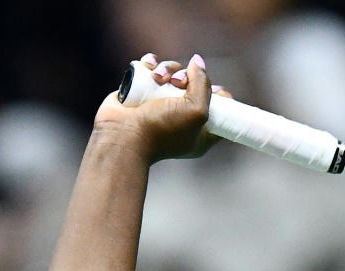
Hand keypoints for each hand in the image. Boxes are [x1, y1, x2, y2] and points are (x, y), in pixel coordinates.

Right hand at [93, 53, 219, 162]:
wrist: (124, 135)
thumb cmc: (161, 130)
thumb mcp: (195, 110)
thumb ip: (203, 85)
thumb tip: (198, 62)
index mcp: (199, 131)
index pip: (219, 112)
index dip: (220, 98)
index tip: (216, 90)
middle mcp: (181, 117)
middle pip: (194, 85)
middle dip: (187, 77)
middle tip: (177, 82)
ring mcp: (160, 104)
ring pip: (172, 74)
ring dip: (167, 69)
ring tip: (157, 77)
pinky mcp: (142, 93)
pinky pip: (152, 70)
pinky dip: (151, 64)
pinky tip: (148, 66)